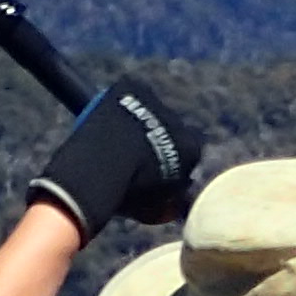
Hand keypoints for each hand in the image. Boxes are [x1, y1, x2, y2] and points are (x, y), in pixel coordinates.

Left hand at [28, 78, 201, 238]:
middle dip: (152, 137)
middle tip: (129, 152)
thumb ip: (168, 202)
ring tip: (112, 136)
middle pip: (167, 128)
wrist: (103, 165)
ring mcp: (155, 102)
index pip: (185, 152)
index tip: (151, 169)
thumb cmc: (129, 194)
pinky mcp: (133, 87)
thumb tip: (174, 206)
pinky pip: (127, 92)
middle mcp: (181, 122)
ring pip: (146, 110)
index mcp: (192, 148)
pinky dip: (118, 101)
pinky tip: (104, 116)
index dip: (167, 161)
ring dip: (135, 119)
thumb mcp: (155, 208)